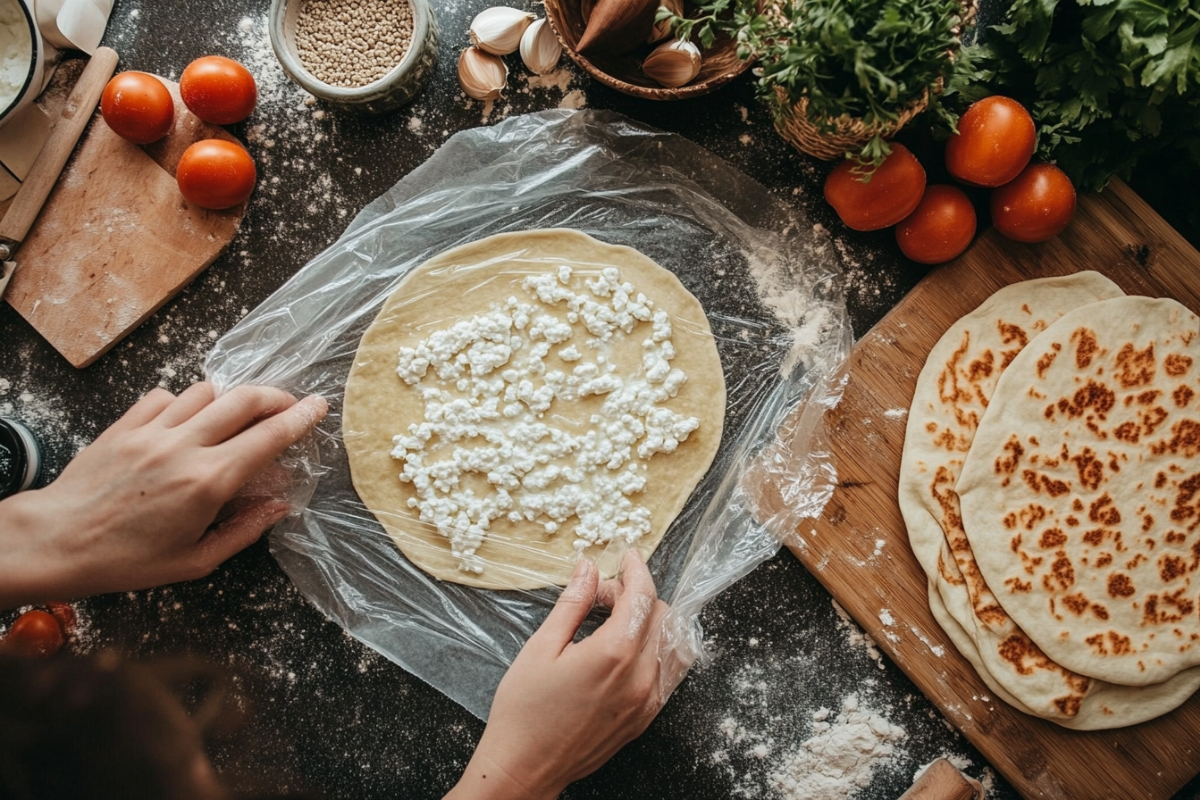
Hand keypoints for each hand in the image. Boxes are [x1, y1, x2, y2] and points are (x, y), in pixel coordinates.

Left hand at [0, 382, 326, 606]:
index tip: (318, 407)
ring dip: (229, 399)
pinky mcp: (126, 425)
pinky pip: (166, 396)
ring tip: (235, 418)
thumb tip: (278, 506)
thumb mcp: (194, 561)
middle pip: (244, 400)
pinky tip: (186, 422)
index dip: (300, 419)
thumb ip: (244, 531)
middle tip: (288, 405)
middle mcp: (184, 448)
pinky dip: (185, 403)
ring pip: (206, 391)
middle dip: (275, 396)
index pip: (268, 438)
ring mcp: (152, 431)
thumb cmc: (125, 560)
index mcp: (207, 482)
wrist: (56, 541)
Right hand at [447, 549, 690, 799]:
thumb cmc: (524, 711)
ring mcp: (647, 701)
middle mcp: (640, 677)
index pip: (642, 596)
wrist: (525, 768)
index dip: (636, 569)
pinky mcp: (646, 718)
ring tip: (618, 619)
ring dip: (653, 622)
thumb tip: (589, 568)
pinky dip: (659, 649)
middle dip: (637, 595)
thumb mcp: (542, 647)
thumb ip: (573, 603)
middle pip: (662, 615)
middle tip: (602, 595)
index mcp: (614, 654)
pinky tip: (630, 647)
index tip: (627, 555)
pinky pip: (670, 673)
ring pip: (674, 644)